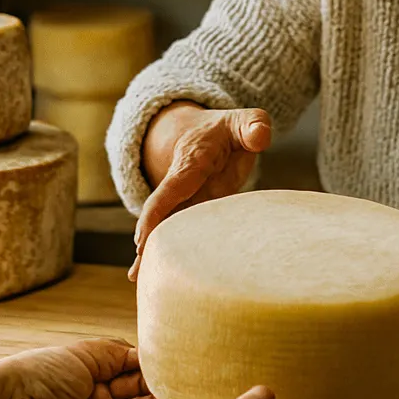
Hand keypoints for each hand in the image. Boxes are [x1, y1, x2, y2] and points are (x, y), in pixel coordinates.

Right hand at [130, 103, 271, 278]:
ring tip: (138, 278)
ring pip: (167, 227)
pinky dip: (168, 252)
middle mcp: (183, 185)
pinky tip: (155, 274)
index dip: (158, 212)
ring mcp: (186, 200)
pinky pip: (178, 232)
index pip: (173, 188)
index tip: (143, 238)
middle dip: (150, 240)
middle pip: (163, 215)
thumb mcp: (243, 120)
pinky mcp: (193, 212)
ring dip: (153, 251)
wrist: (206, 132)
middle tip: (139, 270)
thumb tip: (260, 137)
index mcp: (192, 163)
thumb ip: (253, 125)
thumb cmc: (229, 130)